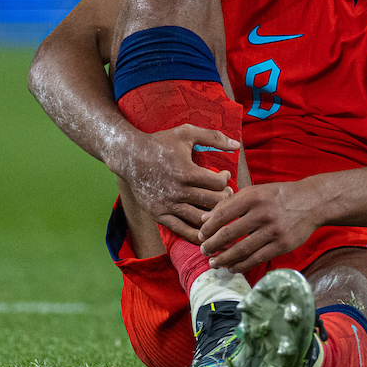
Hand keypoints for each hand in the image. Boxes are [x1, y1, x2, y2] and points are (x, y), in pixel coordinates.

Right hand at [108, 124, 239, 242]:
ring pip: (200, 218)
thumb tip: (237, 144)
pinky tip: (206, 231)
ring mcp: (168, 205)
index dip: (226, 179)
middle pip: (213, 202)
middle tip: (226, 193)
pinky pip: (182, 230)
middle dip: (225, 198)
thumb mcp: (186, 133)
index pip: (218, 184)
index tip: (225, 175)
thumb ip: (213, 137)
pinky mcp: (159, 214)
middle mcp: (178, 191)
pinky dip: (196, 234)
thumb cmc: (160, 142)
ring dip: (214, 215)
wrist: (129, 156)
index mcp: (187, 172)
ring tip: (218, 208)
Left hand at [197, 180, 318, 273]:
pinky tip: (232, 267)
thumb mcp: (256, 191)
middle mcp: (263, 213)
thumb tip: (205, 218)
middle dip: (212, 245)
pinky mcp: (282, 245)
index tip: (200, 235)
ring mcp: (274, 231)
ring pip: (242, 250)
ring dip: (224, 259)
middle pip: (229, 234)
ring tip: (214, 263)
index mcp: (253, 197)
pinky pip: (257, 258)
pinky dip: (241, 265)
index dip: (208, 228)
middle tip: (204, 251)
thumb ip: (230, 203)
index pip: (223, 214)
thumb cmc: (279, 196)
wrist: (312, 202)